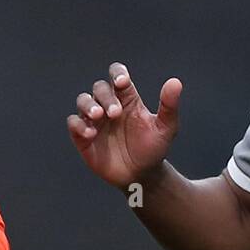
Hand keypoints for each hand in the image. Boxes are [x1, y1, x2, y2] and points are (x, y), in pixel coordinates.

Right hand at [67, 61, 181, 189]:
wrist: (141, 175)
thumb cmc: (153, 149)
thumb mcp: (166, 128)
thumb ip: (169, 106)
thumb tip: (175, 82)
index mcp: (128, 99)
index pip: (118, 76)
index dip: (117, 74)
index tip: (122, 82)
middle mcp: (108, 105)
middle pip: (99, 88)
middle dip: (105, 97)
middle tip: (115, 113)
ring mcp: (94, 120)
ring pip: (83, 101)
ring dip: (88, 105)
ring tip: (97, 116)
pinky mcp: (82, 136)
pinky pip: (74, 123)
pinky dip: (79, 125)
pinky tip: (90, 134)